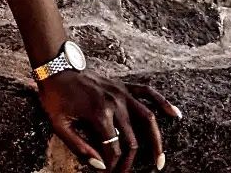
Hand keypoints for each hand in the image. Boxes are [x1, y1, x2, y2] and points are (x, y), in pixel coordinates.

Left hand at [37, 70, 180, 171]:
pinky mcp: (122, 85)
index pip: (115, 148)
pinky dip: (162, 102)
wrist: (55, 67)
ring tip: (160, 161)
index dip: (113, 165)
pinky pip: (147, 92)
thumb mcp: (59, 125)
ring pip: (148, 119)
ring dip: (157, 141)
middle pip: (131, 139)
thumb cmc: (55, 97)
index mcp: (99, 113)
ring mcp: (121, 92)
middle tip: (124, 172)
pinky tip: (175, 114)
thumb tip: (101, 165)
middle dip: (129, 161)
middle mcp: (114, 102)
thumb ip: (79, 147)